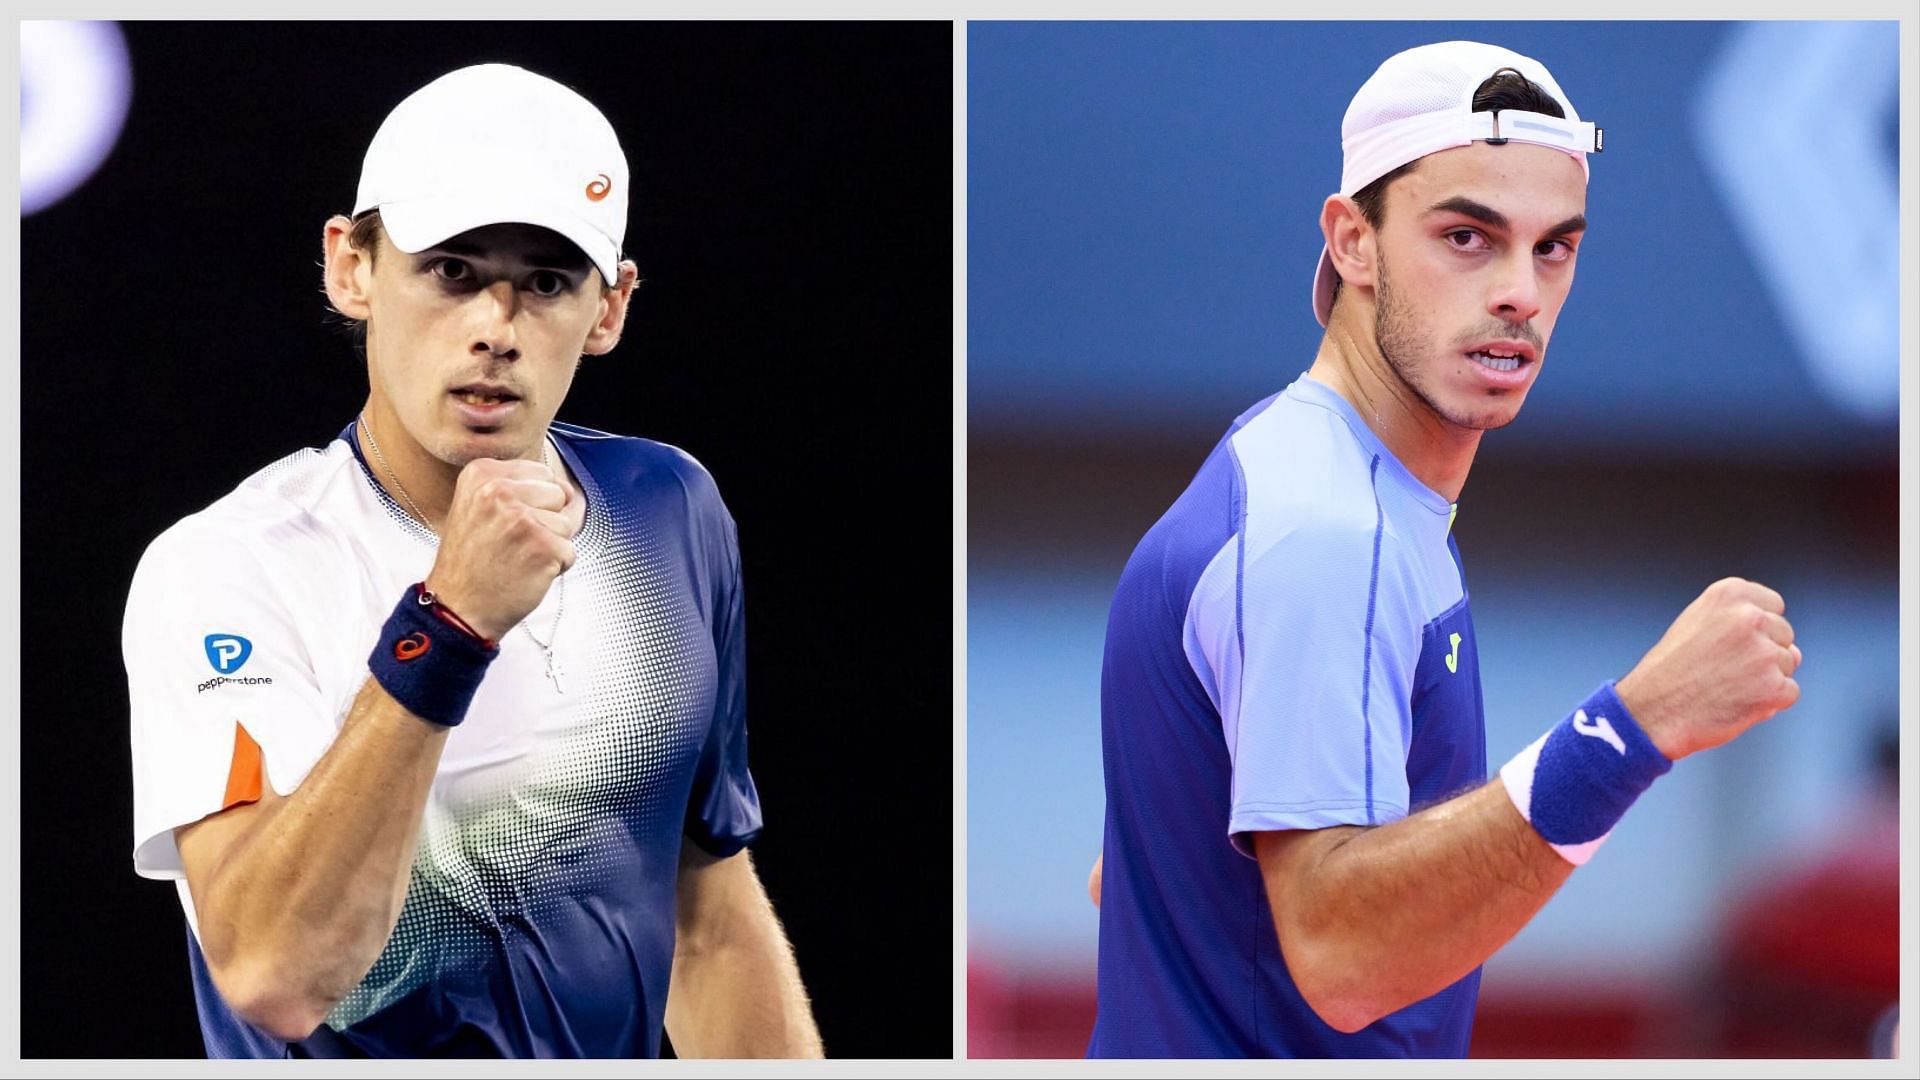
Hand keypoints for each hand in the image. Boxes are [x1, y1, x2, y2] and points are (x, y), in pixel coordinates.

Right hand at [422, 457, 573, 639]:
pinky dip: (556, 567)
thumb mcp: (479, 507)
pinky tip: (526, 573)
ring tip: (517, 558)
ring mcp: (522, 518)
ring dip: (550, 545)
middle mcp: (499, 490)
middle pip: (558, 494)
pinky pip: (570, 551)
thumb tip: (573, 492)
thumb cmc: (472, 561)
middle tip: (512, 543)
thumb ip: (522, 489)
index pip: (542, 474)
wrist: (456, 607)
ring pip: (567, 523)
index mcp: (482, 473)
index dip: (535, 503)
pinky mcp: (542, 547)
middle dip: (546, 521)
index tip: (506, 524)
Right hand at [1614, 577, 1801, 760]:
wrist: (1651, 712)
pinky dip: (1769, 703)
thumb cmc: (1670, 672)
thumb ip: (1744, 626)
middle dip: (1763, 654)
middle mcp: (1750, 616)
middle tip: (1723, 669)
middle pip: (1784, 634)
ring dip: (1766, 679)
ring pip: (1787, 665)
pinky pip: (1789, 693)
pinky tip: (1737, 703)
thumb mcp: (1697, 626)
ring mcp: (1764, 652)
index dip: (1755, 629)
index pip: (1773, 605)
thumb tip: (1796, 652)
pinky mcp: (1774, 686)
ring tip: (1726, 687)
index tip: (1730, 644)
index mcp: (1729, 593)